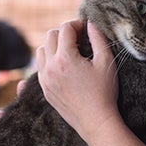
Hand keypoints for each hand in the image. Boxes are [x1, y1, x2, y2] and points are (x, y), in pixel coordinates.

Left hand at [36, 20, 120, 140]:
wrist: (95, 121)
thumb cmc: (104, 92)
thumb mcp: (106, 62)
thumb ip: (98, 39)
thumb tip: (91, 24)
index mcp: (66, 58)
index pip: (65, 29)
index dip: (77, 24)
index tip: (86, 29)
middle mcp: (50, 67)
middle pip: (50, 36)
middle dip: (64, 33)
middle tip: (79, 39)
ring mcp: (45, 79)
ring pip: (41, 51)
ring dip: (54, 46)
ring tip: (70, 53)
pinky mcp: (44, 89)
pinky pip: (39, 67)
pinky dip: (49, 61)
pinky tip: (64, 66)